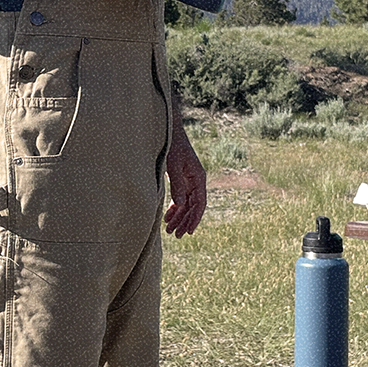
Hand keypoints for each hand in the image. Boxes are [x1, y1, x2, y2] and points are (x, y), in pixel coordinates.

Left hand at [164, 120, 206, 237]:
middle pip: (193, 206)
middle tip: (175, 235)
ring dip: (179, 217)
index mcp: (198, 177)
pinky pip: (180, 198)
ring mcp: (189, 180)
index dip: (195, 218)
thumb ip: (177, 184)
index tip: (189, 232)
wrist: (169, 132)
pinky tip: (167, 217)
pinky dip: (174, 208)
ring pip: (186, 204)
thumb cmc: (173, 146)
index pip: (200, 203)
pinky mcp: (181, 179)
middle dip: (185, 221)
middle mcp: (196, 181)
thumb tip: (180, 204)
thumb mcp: (174, 165)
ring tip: (169, 230)